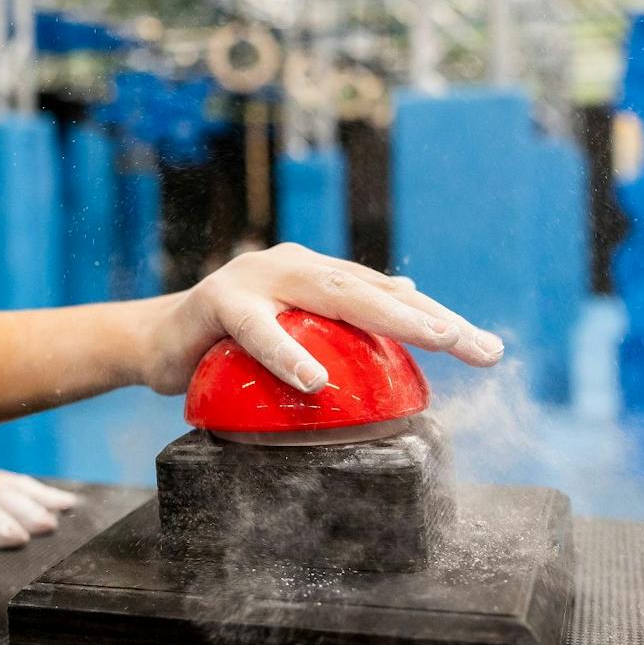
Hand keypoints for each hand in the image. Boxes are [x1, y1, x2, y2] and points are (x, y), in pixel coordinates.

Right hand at [144, 242, 503, 395]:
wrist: (155, 341)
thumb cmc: (227, 342)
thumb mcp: (293, 328)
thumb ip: (344, 312)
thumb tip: (410, 291)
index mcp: (318, 274)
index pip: (389, 297)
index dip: (440, 320)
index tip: (488, 351)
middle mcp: (295, 265)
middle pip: (375, 291)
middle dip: (433, 319)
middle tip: (480, 348)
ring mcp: (258, 277)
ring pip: (332, 294)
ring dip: (387, 316)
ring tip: (435, 340)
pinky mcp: (219, 301)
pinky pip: (258, 330)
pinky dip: (287, 353)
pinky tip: (315, 379)